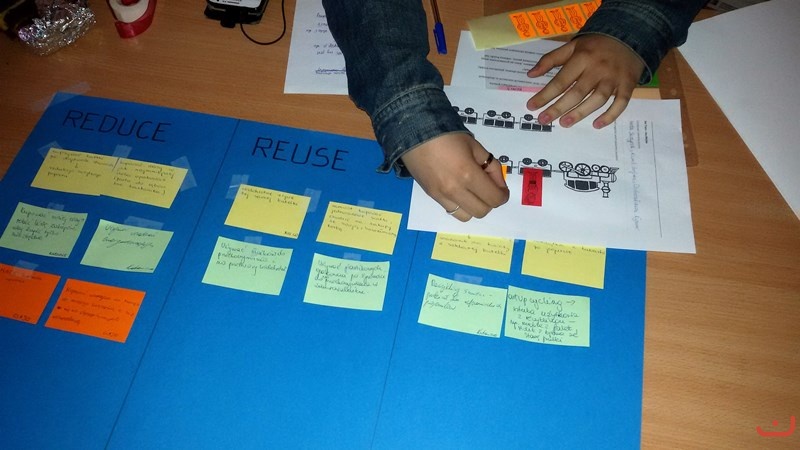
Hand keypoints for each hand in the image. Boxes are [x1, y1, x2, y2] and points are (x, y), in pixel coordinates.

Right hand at [401, 133, 508, 221]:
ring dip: (474, 206)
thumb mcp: (476, 146)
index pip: (494, 198)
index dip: (503, 195)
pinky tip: (458, 190)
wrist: (415, 133)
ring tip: (471, 191)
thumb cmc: (448, 135)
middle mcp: (455, 190)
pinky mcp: (431, 196)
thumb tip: (498, 183)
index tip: (501, 189)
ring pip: (466, 216)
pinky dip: (460, 205)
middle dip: (490, 202)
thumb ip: (491, 166)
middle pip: (482, 211)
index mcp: (468, 174)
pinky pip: (451, 210)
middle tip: (487, 188)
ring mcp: (441, 195)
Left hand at [526, 34, 644, 128]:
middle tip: (544, 120)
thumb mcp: (572, 45)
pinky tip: (597, 125)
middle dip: (558, 108)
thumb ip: (550, 59)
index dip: (545, 95)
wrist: (630, 34)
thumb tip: (530, 74)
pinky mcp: (628, 84)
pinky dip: (610, 115)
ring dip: (580, 113)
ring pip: (597, 99)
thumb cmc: (596, 44)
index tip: (531, 107)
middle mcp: (597, 69)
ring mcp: (614, 78)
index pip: (560, 81)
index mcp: (582, 58)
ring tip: (564, 123)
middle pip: (577, 93)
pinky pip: (620, 103)